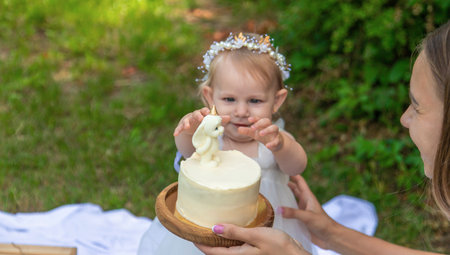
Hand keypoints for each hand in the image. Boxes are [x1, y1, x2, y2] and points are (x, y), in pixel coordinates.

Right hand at [173, 107, 229, 135]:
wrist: (193, 125)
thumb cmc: (204, 122)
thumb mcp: (211, 121)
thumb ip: (219, 119)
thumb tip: (229, 117)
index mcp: (202, 114)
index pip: (203, 111)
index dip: (205, 111)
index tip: (207, 111)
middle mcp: (194, 116)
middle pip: (195, 114)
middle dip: (197, 115)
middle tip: (200, 118)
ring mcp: (188, 121)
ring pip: (186, 120)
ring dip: (186, 123)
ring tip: (187, 126)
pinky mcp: (182, 127)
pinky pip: (179, 128)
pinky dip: (177, 130)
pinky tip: (175, 134)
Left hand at [194, 224, 309, 254]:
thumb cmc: (280, 247)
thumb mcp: (256, 236)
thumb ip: (235, 232)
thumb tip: (214, 228)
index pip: (212, 252)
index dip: (200, 243)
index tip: (192, 234)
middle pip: (218, 252)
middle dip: (208, 242)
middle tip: (200, 229)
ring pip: (226, 251)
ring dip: (218, 241)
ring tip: (213, 228)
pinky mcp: (253, 254)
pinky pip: (235, 249)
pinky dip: (230, 241)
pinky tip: (232, 232)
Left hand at [237, 117, 283, 150]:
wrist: (275, 143)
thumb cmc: (263, 136)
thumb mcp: (254, 134)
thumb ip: (247, 131)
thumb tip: (238, 129)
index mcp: (263, 124)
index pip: (259, 119)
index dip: (255, 118)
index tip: (249, 119)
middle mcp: (270, 126)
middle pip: (267, 121)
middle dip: (260, 123)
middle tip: (252, 127)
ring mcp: (275, 133)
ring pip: (274, 128)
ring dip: (267, 130)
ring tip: (260, 133)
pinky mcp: (278, 140)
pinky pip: (277, 140)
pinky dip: (272, 143)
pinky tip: (267, 146)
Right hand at [280, 175, 338, 249]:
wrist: (331, 237)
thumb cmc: (323, 224)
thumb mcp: (308, 217)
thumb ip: (293, 213)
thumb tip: (278, 209)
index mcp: (308, 197)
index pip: (299, 181)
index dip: (292, 173)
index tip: (283, 166)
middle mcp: (305, 202)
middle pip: (294, 189)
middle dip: (286, 183)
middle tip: (274, 178)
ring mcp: (303, 210)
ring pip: (292, 199)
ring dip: (284, 196)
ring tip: (273, 192)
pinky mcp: (301, 219)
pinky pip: (291, 211)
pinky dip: (285, 209)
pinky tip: (277, 210)